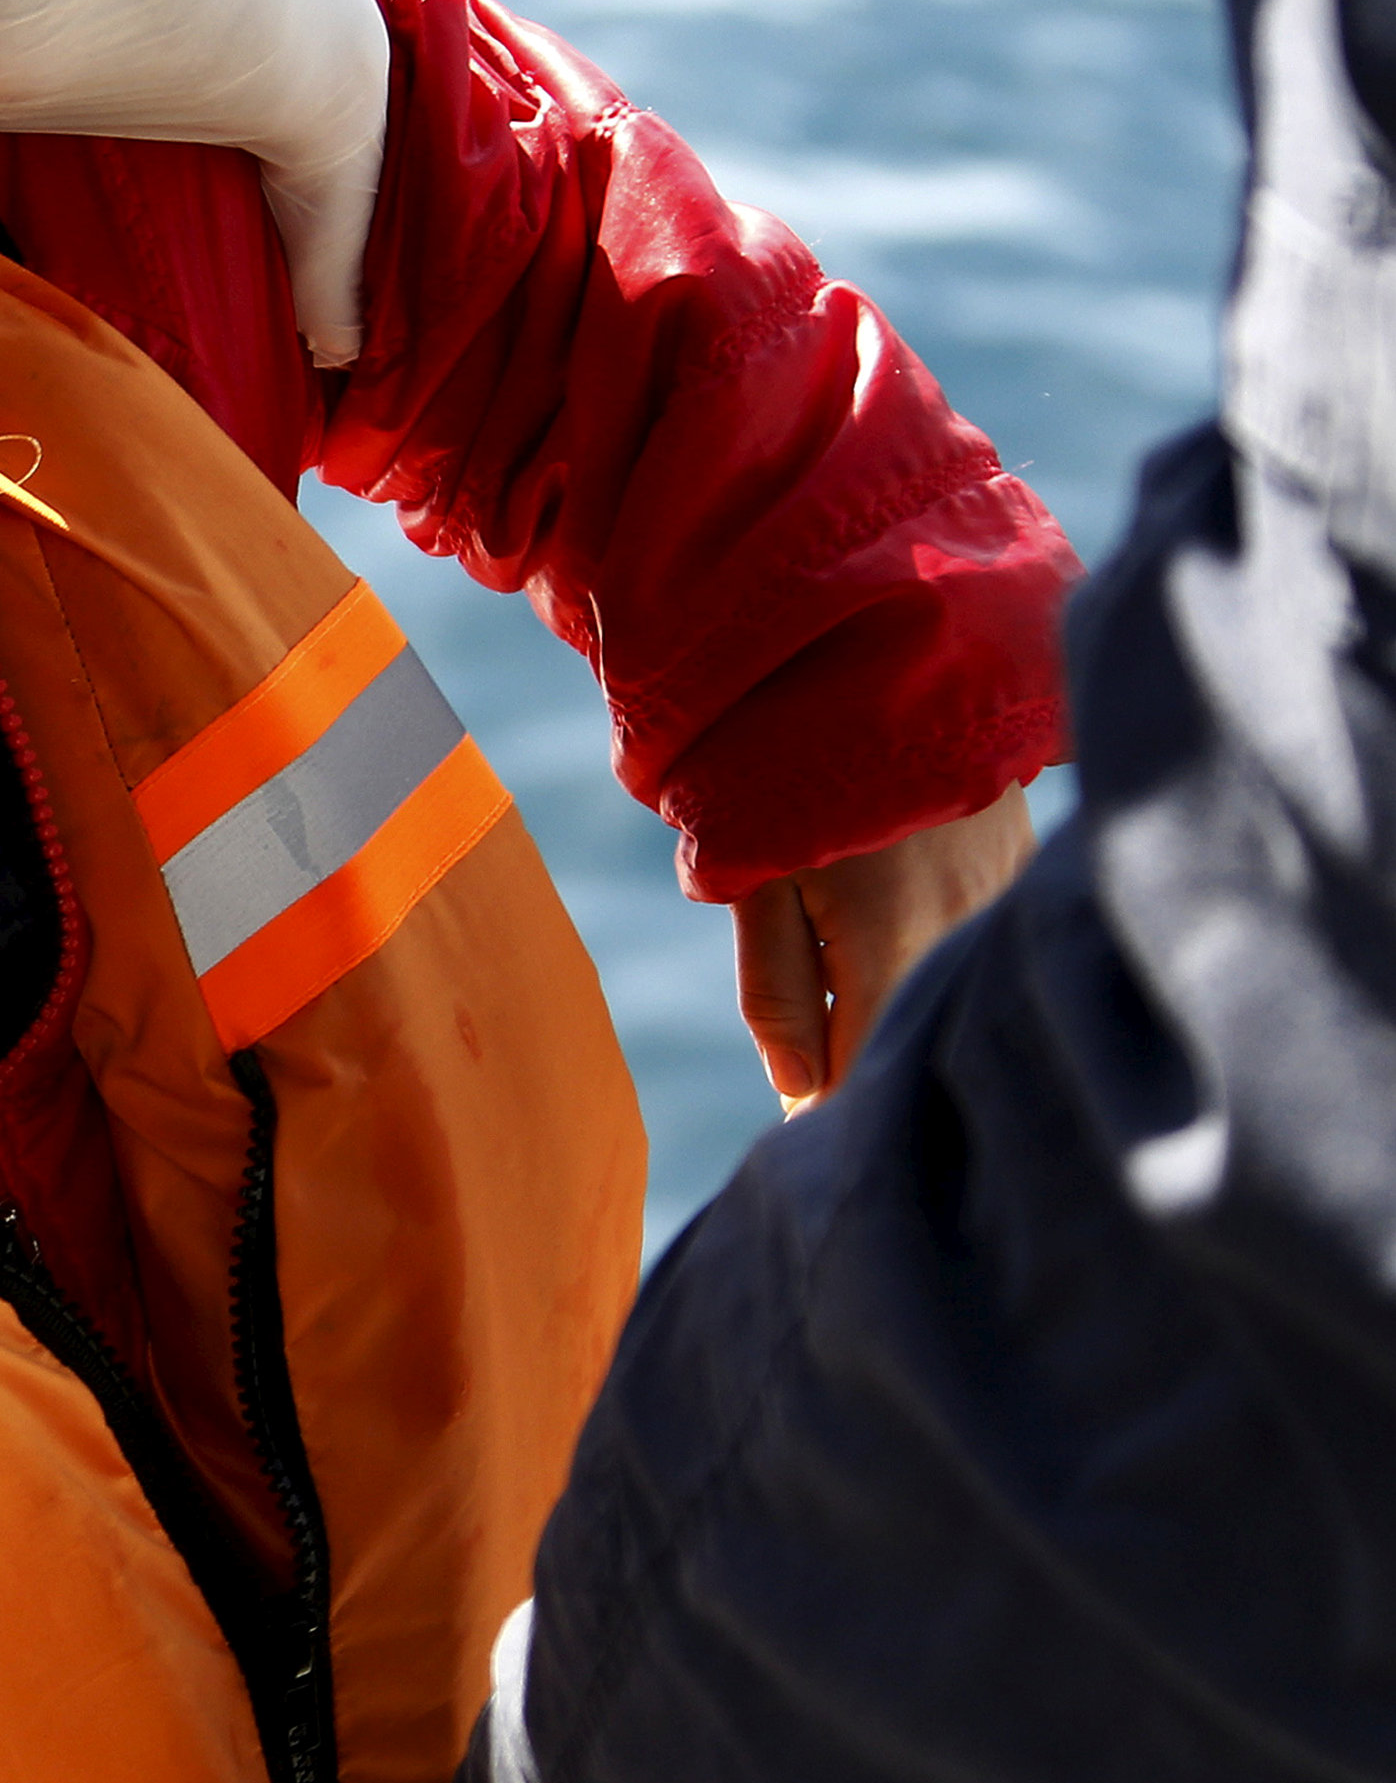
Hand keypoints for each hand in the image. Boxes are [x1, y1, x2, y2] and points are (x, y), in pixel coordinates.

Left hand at [731, 785, 1036, 1110]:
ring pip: (950, 993)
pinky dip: (938, 956)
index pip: (866, 1077)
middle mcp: (962, 931)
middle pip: (917, 1043)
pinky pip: (978, 943)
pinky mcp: (1026, 868)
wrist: (888, 643)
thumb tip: (800, 1089)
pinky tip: (904, 919)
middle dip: (871, 1069)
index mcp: (887, 943)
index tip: (804, 1140)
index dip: (831, 1119)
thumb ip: (776, 987)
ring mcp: (1005, 898)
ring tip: (860, 984)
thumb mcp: (754, 873)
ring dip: (908, 1008)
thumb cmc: (792, 760)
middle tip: (823, 1080)